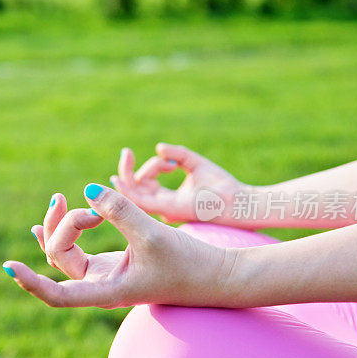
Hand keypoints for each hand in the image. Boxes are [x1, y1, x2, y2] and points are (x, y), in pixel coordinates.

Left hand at [3, 184, 233, 308]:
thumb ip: (120, 211)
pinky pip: (76, 251)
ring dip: (59, 226)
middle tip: (70, 199)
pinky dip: (63, 233)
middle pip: (57, 258)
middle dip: (57, 226)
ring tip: (59, 199)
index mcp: (107, 290)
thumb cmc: (190, 263)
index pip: (57, 295)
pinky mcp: (113, 264)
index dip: (30, 282)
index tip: (8, 266)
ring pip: (64, 253)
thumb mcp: (153, 234)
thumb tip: (86, 192)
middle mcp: (101, 286)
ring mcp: (105, 275)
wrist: (218, 277)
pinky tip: (46, 221)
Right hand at [110, 143, 246, 222]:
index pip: (146, 184)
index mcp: (168, 199)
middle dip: (127, 169)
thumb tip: (159, 148)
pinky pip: (138, 201)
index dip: (151, 167)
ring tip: (127, 155)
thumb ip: (178, 155)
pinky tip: (118, 178)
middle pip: (134, 188)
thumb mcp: (196, 164)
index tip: (169, 160)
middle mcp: (162, 207)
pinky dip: (126, 189)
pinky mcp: (167, 209)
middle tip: (126, 152)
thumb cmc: (222, 186)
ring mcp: (163, 209)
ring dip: (126, 174)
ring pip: (132, 193)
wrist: (238, 200)